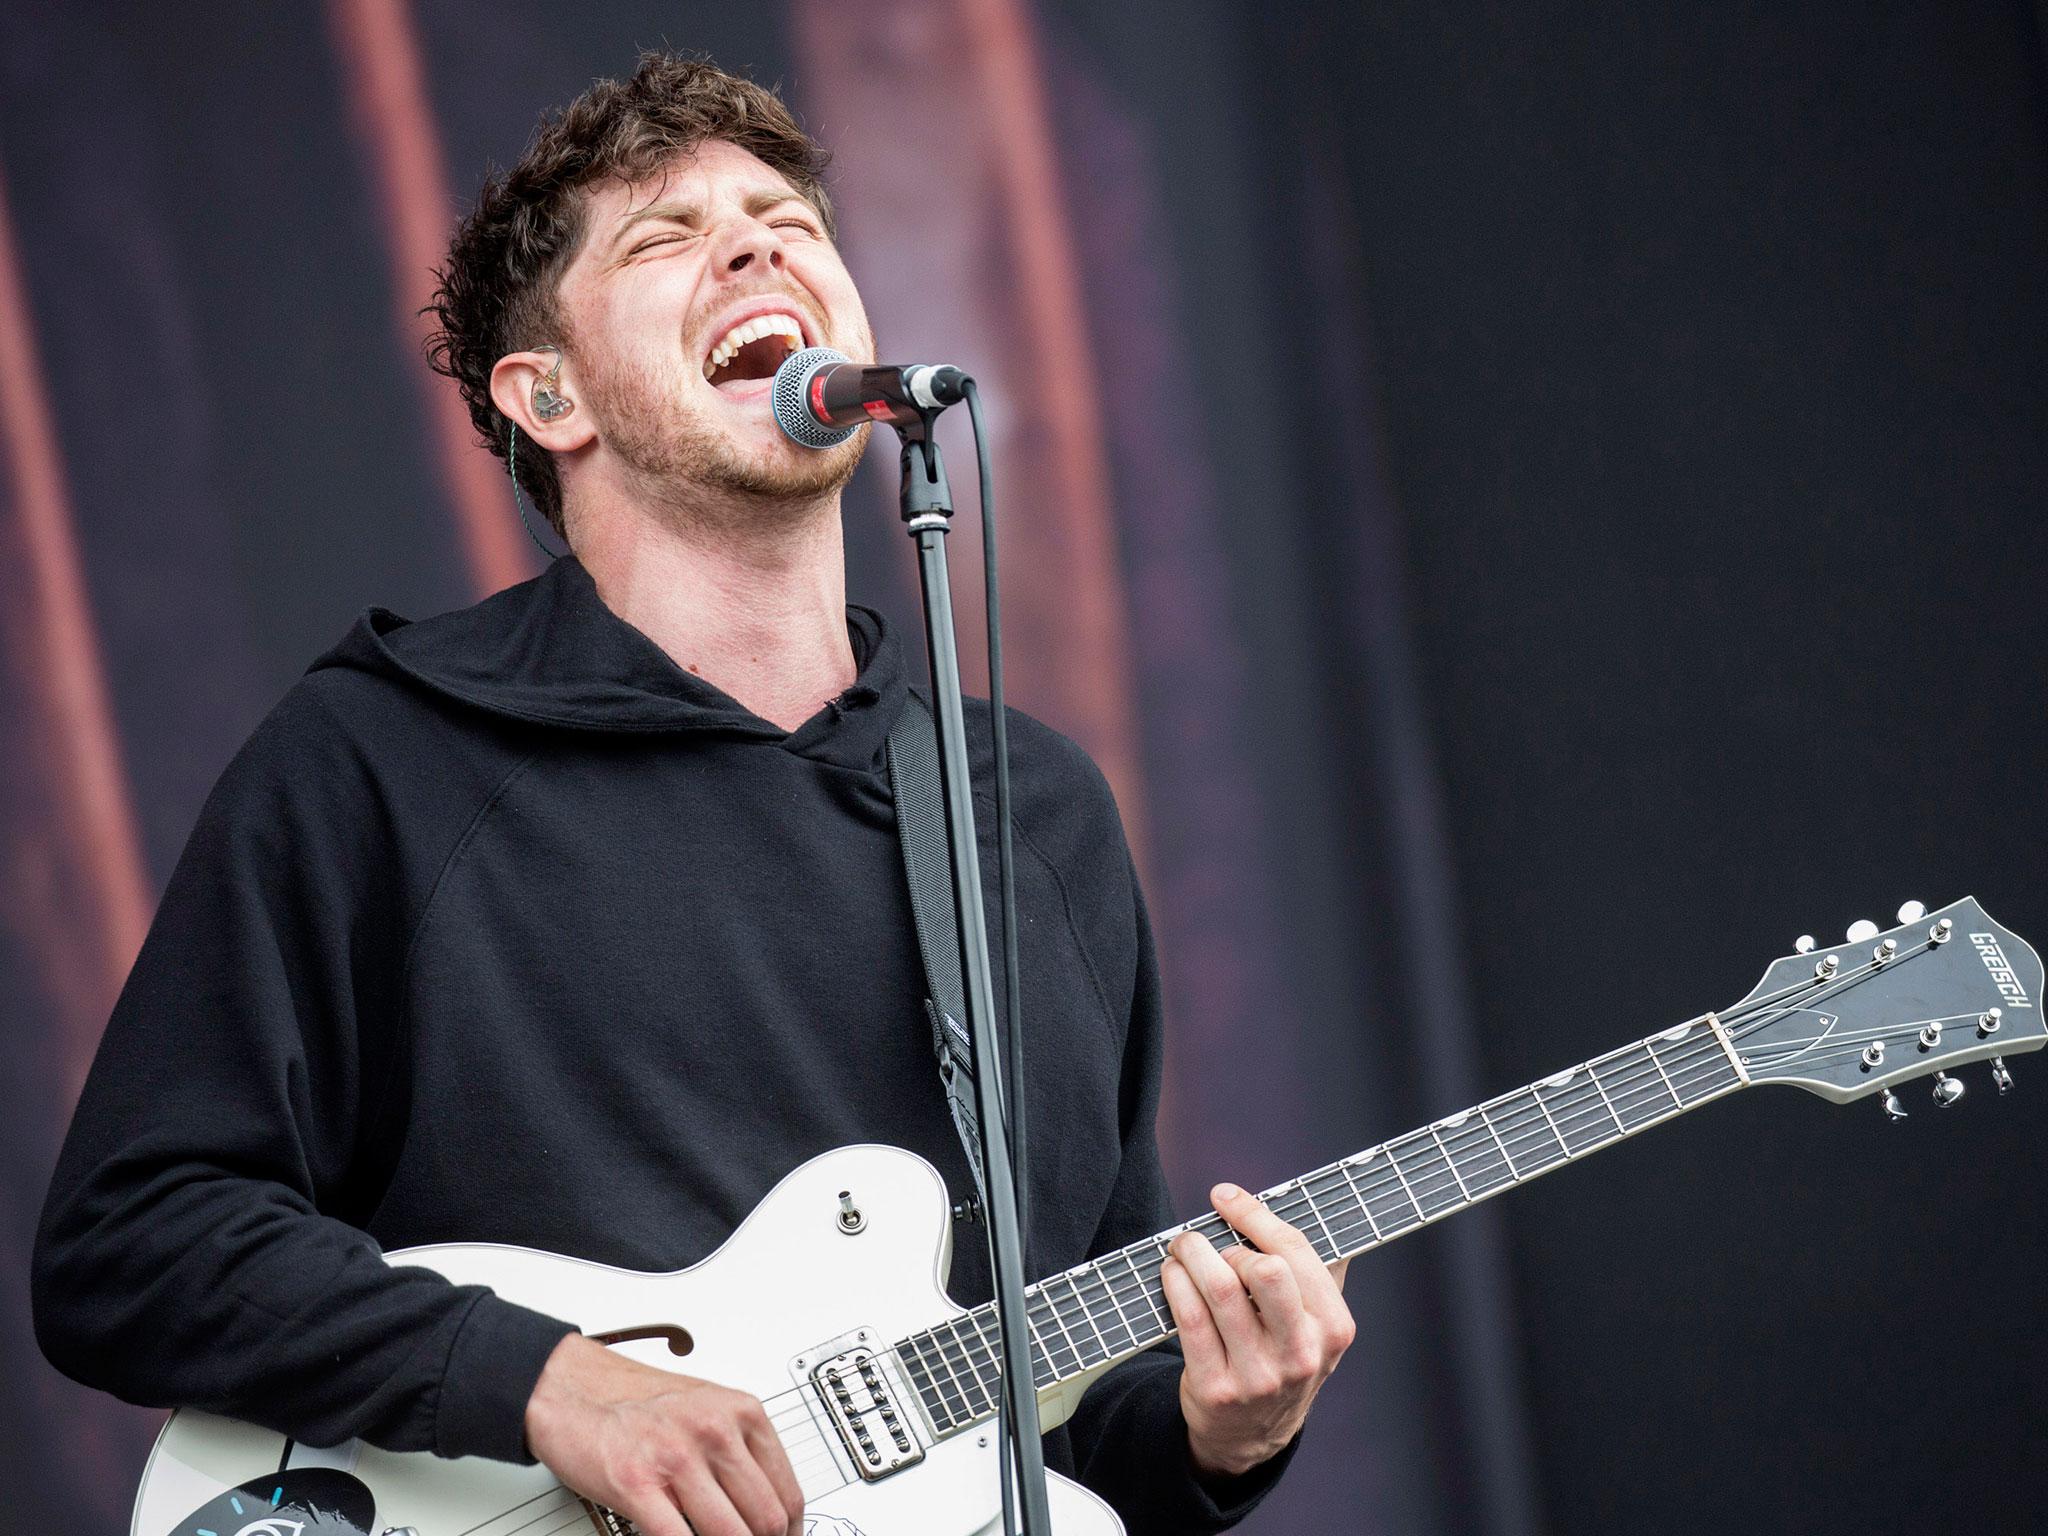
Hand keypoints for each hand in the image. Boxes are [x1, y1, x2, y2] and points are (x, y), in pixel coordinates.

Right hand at [524, 1333, 804, 1535]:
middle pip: (766, 1518)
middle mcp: (715, 1430)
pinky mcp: (637, 1484)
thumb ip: (740, 1451)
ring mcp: (677, 1457)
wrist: (574, 1389)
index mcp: (741, 1412)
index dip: (790, 1531)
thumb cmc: (638, 1400)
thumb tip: (769, 1503)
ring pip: (730, 1534)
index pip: (787, 1491)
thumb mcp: (709, 1408)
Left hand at [1160, 1182, 1355, 1479]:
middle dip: (1227, 1244)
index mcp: (1332, 1327)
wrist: (1252, 1433)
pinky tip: (1171, 1274)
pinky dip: (1175, 1284)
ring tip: (1182, 1249)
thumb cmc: (1281, 1357)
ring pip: (1219, 1290)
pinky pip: (1189, 1319)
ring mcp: (1258, 1376)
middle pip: (1266, 1271)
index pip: (1296, 1252)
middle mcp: (1300, 1353)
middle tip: (1209, 1242)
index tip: (1225, 1196)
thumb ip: (1316, 1270)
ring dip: (1191, 1255)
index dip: (1254, 1215)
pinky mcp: (1216, 1389)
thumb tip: (1297, 1203)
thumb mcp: (1315, 1323)